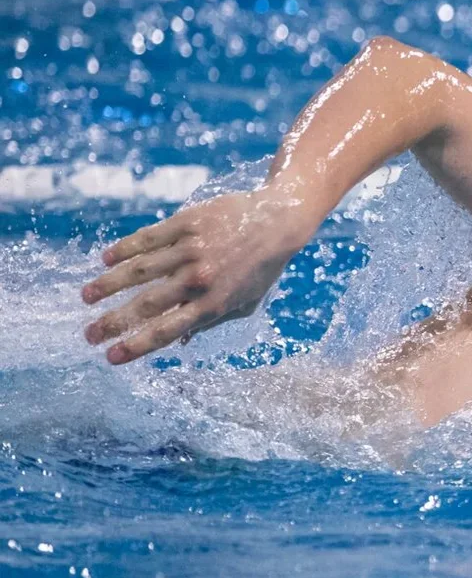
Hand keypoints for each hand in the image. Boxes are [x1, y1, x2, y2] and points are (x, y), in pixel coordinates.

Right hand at [82, 188, 305, 363]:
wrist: (279, 221)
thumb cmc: (263, 268)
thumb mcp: (245, 303)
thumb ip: (211, 321)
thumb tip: (178, 342)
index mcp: (214, 304)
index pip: (166, 331)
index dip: (136, 346)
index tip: (110, 357)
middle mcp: (199, 279)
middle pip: (146, 305)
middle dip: (113, 322)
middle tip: (89, 334)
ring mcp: (191, 250)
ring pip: (140, 270)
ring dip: (109, 285)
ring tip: (87, 297)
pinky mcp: (187, 223)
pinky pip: (149, 238)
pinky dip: (125, 249)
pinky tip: (106, 259)